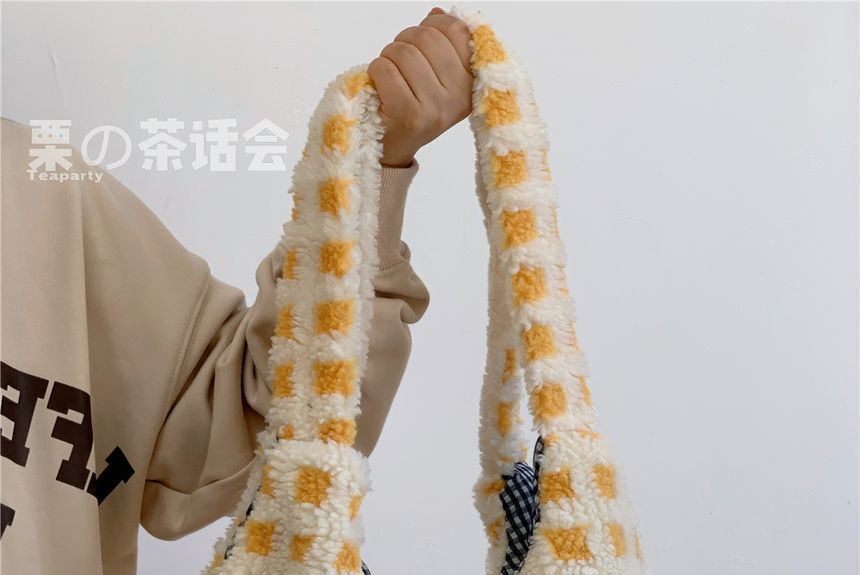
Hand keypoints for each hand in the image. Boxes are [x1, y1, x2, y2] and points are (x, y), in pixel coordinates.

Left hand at [368, 6, 472, 167]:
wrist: (392, 149)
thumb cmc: (412, 107)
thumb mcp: (436, 79)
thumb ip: (441, 45)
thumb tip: (437, 15)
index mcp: (470, 83)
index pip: (457, 31)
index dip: (433, 26)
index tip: (421, 42)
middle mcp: (458, 97)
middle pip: (426, 37)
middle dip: (404, 41)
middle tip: (398, 60)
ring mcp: (435, 107)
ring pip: (403, 51)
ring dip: (387, 57)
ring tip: (390, 76)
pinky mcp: (409, 115)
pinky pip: (385, 69)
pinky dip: (375, 72)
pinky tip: (381, 87)